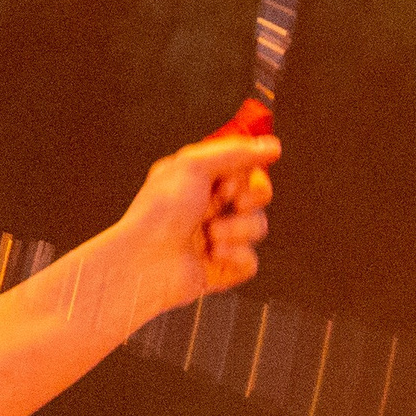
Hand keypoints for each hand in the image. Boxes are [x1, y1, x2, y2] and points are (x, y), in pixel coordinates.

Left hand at [111, 130, 275, 315]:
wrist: (144, 261)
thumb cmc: (159, 211)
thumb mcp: (194, 165)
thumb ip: (236, 152)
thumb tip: (272, 146)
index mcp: (202, 180)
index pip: (246, 169)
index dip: (249, 174)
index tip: (233, 179)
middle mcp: (210, 207)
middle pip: (259, 197)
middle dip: (251, 199)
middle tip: (233, 202)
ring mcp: (217, 238)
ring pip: (258, 227)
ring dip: (239, 230)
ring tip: (212, 235)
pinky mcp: (221, 269)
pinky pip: (250, 262)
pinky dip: (237, 258)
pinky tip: (214, 256)